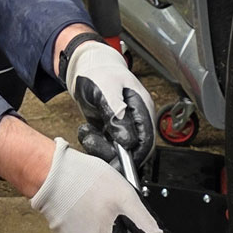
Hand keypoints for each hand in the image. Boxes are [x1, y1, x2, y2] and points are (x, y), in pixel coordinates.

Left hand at [63, 35, 156, 163]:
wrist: (87, 68)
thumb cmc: (100, 72)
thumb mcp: (106, 90)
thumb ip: (116, 115)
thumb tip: (127, 141)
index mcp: (142, 109)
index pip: (146, 140)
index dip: (134, 156)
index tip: (117, 164)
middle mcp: (135, 120)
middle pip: (133, 150)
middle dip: (112, 153)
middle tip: (93, 143)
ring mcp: (123, 126)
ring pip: (117, 151)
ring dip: (99, 147)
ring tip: (87, 131)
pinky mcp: (110, 130)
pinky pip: (105, 146)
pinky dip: (93, 143)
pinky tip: (86, 129)